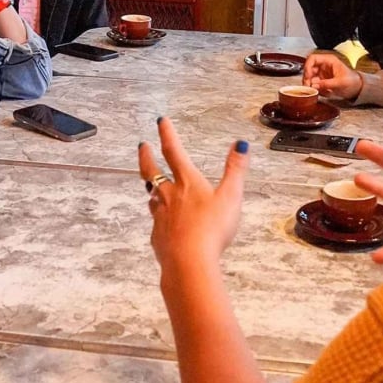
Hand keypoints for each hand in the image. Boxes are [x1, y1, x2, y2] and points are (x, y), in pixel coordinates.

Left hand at [137, 118, 249, 283]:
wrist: (188, 262)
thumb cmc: (211, 230)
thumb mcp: (231, 197)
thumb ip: (236, 171)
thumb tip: (241, 145)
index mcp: (187, 183)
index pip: (174, 151)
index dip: (167, 133)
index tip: (160, 121)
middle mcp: (169, 196)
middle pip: (152, 171)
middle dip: (146, 156)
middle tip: (142, 146)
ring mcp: (160, 217)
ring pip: (152, 197)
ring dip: (152, 188)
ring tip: (152, 186)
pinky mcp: (158, 237)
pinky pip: (156, 223)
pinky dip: (158, 218)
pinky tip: (162, 223)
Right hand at [303, 51, 361, 99]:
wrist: (357, 88)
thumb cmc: (352, 81)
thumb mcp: (340, 82)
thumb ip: (327, 84)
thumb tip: (314, 85)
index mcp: (329, 60)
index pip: (312, 58)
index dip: (307, 67)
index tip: (308, 76)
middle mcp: (323, 66)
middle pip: (308, 68)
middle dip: (307, 78)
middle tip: (308, 87)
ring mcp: (322, 73)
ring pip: (309, 77)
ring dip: (311, 85)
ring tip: (317, 91)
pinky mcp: (322, 81)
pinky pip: (313, 84)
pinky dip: (315, 89)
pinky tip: (323, 92)